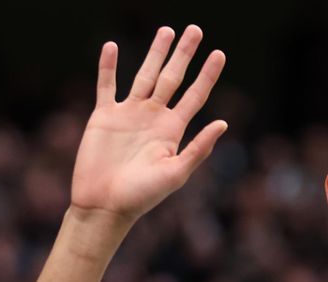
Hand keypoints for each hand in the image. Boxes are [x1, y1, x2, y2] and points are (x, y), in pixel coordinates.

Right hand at [70, 25, 226, 226]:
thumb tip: (223, 123)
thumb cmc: (143, 196)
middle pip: (172, 78)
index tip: (219, 53)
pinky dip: (108, 66)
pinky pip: (107, 85)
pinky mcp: (104, 116)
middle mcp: (154, 117)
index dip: (208, 75)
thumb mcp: (176, 173)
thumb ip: (199, 148)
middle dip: (184, 54)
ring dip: (155, 53)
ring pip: (144, 75)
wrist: (105, 205)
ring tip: (166, 30)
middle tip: (195, 29)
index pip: (195, 95)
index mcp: (173, 130)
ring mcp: (129, 114)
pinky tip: (112, 46)